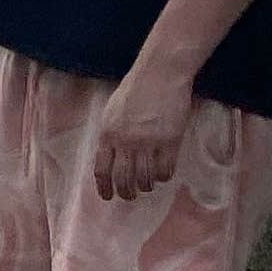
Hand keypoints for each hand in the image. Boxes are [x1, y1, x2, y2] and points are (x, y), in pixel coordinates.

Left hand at [94, 60, 194, 203]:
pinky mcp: (170, 142)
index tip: (108, 196)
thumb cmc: (136, 88)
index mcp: (108, 134)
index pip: (102, 169)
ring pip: (145, 178)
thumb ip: (111, 134)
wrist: (160, 74)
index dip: (104, 187)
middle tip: (130, 195)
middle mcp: (126, 142)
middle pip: (123, 179)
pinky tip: (163, 173)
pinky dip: (163, 176)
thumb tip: (111, 157)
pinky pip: (165, 170)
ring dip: (146, 186)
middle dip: (126, 192)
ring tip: (148, 185)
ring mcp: (148, 143)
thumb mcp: (113, 110)